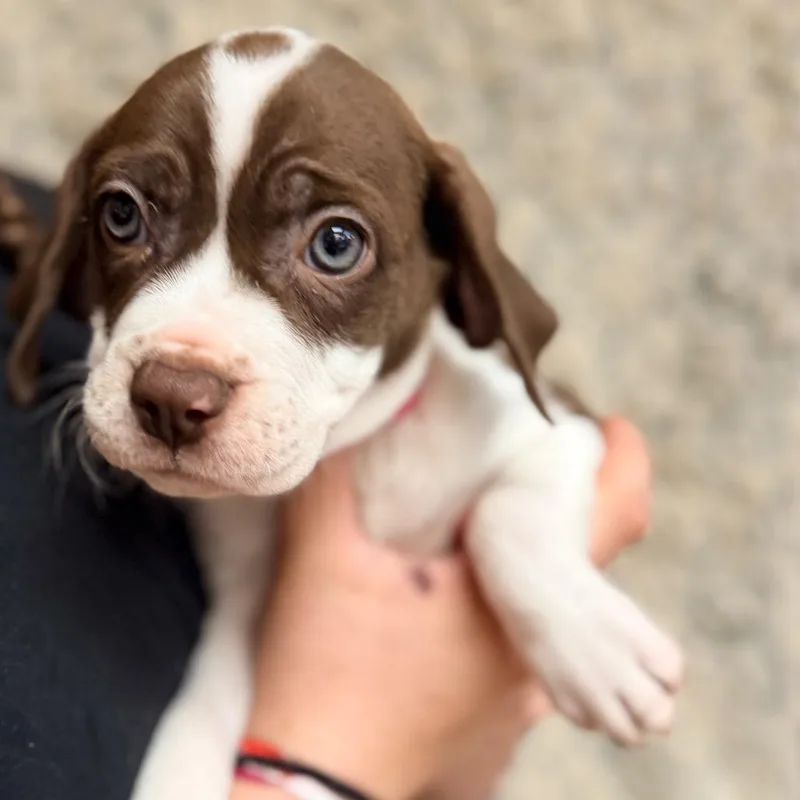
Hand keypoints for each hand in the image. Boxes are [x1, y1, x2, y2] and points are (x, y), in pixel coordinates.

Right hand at [237, 416, 651, 799]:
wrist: (314, 782)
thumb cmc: (327, 670)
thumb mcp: (321, 560)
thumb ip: (337, 479)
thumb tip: (359, 413)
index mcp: (511, 601)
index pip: (605, 524)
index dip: (621, 467)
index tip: (614, 429)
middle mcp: (534, 655)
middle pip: (585, 567)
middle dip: (569, 512)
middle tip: (539, 472)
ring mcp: (520, 698)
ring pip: (558, 618)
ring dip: (542, 571)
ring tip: (496, 536)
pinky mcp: (496, 726)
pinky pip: (529, 657)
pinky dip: (517, 618)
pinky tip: (469, 608)